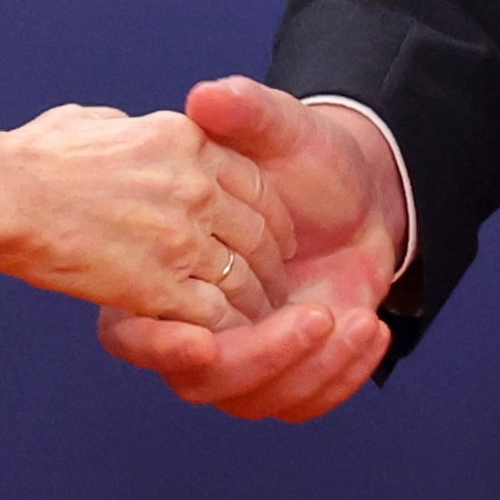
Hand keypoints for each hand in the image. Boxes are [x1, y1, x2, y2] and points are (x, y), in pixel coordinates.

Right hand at [0, 103, 289, 325]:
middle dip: (272, 265)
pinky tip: (225, 343)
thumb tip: (127, 134)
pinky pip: (213, 314)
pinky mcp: (156, 282)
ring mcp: (179, 235)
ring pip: (244, 277)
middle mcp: (194, 184)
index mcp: (184, 140)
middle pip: (260, 232)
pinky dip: (226, 332)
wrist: (3, 193)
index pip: (255, 182)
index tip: (274, 239)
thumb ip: (128, 130)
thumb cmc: (32, 157)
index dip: (273, 217)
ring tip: (257, 323)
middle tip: (275, 288)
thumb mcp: (96, 121)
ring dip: (255, 305)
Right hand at [99, 79, 401, 421]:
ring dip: (309, 368)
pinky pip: (303, 403)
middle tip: (317, 314)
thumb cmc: (303, 157)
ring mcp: (240, 358)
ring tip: (354, 318)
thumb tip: (208, 97)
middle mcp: (191, 328)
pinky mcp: (286, 374)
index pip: (131, 333)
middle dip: (260, 357)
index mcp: (160, 275)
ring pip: (255, 398)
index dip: (158, 344)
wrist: (358, 192)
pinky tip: (368, 328)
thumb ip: (243, 113)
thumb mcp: (280, 127)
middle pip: (202, 380)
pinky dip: (340, 376)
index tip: (201, 338)